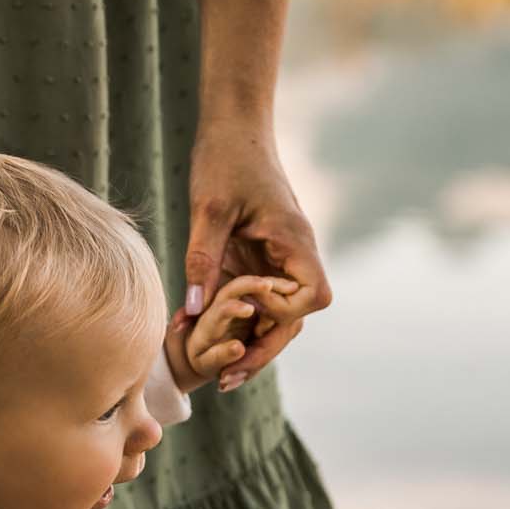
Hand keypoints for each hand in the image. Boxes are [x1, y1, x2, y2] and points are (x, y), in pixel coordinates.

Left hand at [171, 119, 331, 387]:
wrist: (232, 129)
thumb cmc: (225, 159)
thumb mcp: (209, 209)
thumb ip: (203, 258)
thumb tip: (194, 311)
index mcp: (295, 241)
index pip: (314, 296)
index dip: (284, 313)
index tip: (248, 308)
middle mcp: (293, 255)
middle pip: (295, 317)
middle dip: (264, 348)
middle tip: (227, 379)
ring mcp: (277, 260)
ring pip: (275, 314)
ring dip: (250, 342)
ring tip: (218, 374)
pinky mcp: (258, 259)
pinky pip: (254, 299)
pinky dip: (235, 321)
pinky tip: (205, 337)